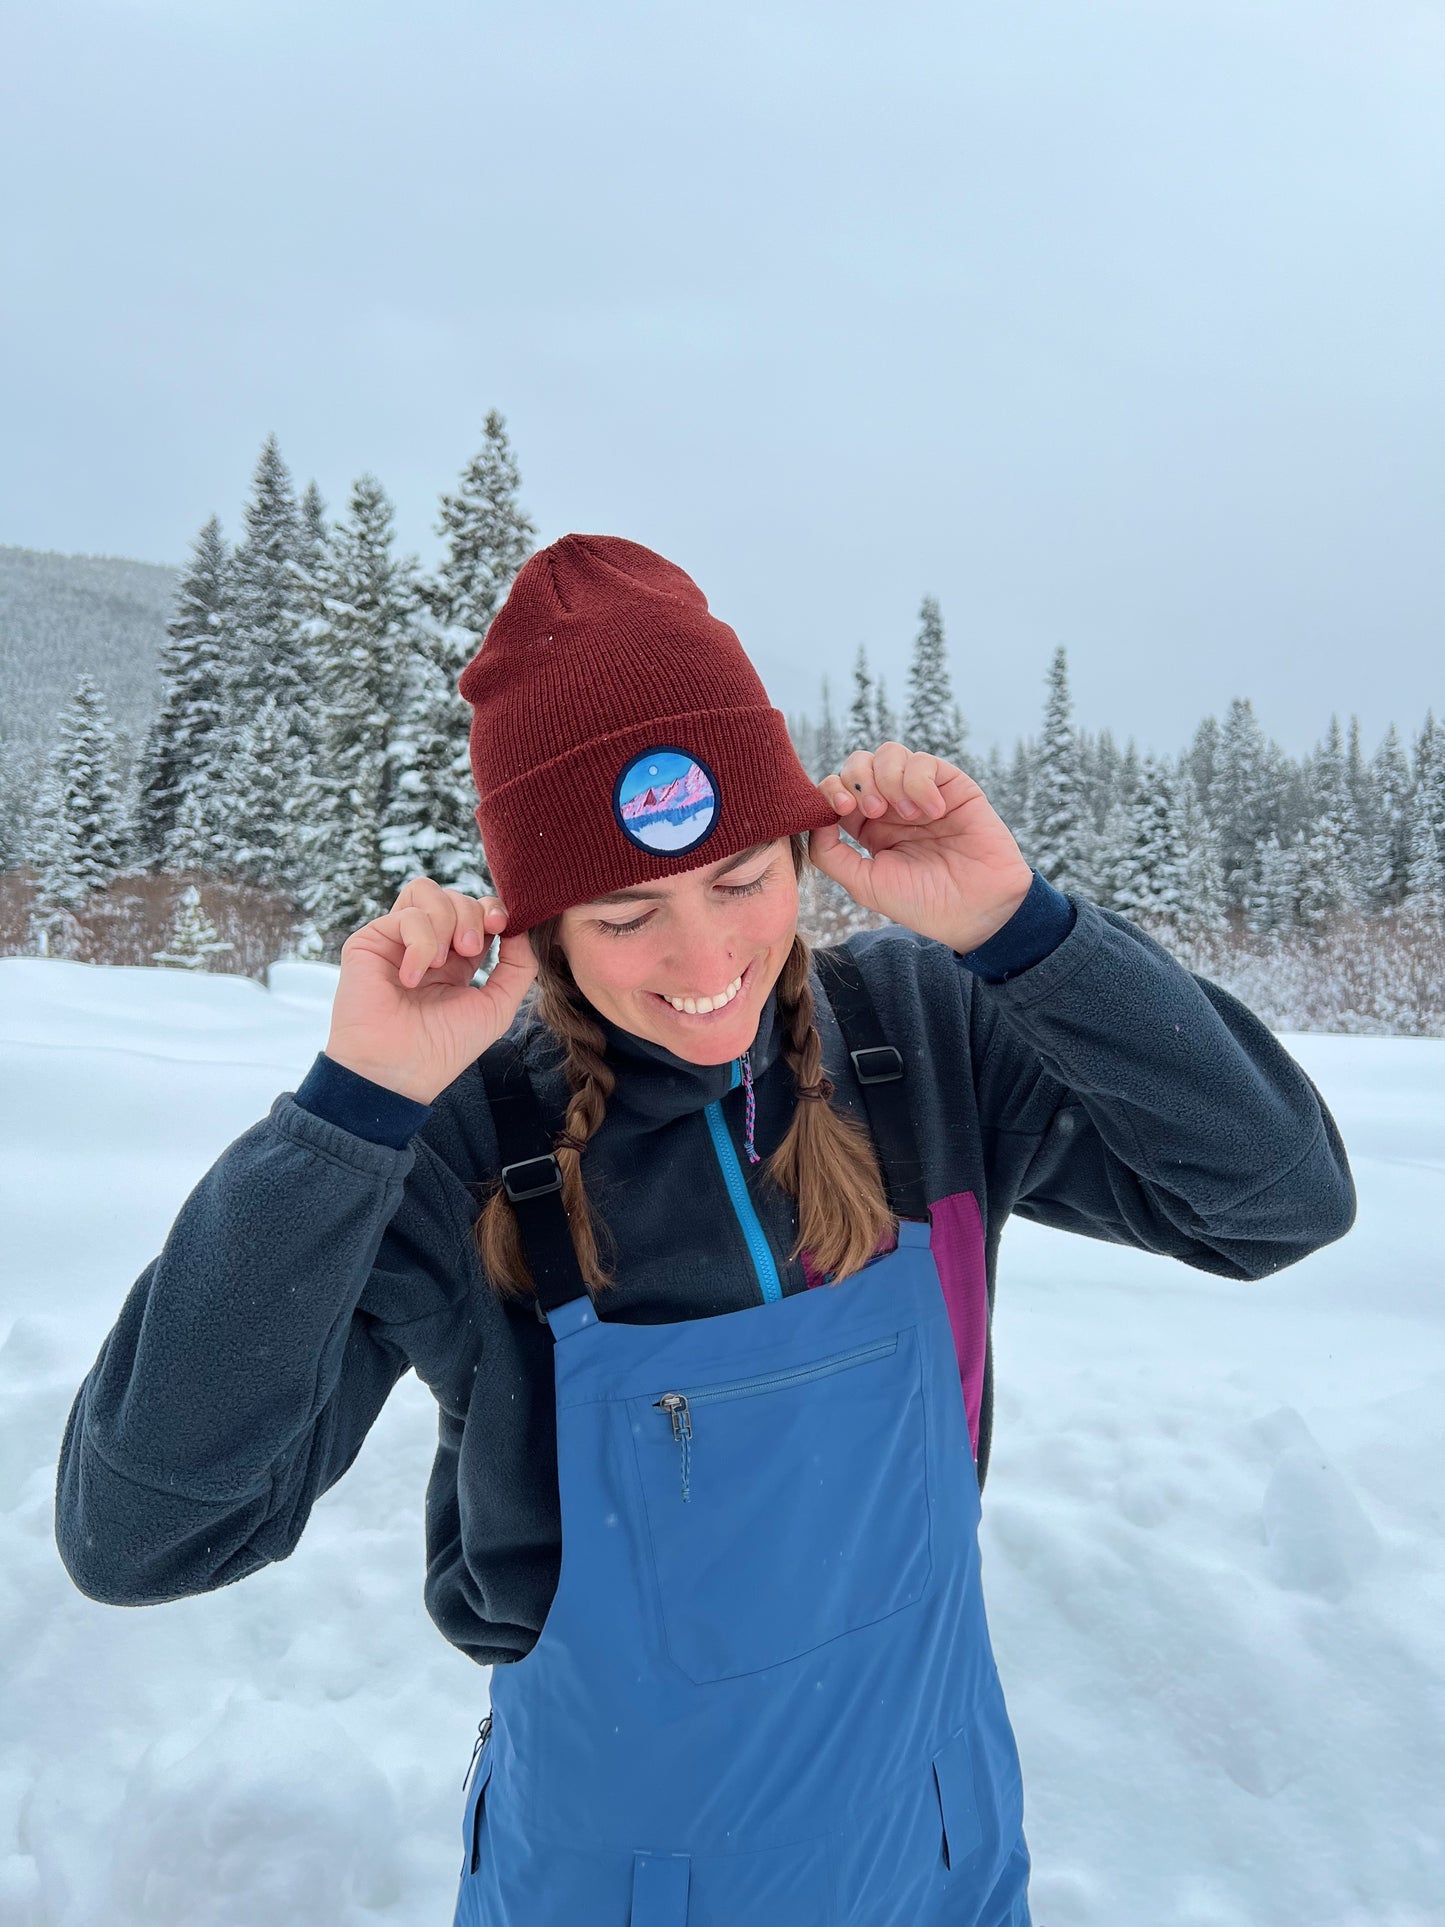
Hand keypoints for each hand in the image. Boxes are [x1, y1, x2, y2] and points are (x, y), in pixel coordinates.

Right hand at [323, 878, 538, 1104]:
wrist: (400, 1071)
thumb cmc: (445, 1046)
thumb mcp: (498, 1006)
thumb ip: (518, 965)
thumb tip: (521, 928)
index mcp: (457, 959)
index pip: (477, 912)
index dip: (492, 909)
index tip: (502, 926)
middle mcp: (427, 945)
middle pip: (456, 896)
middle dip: (471, 915)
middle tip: (470, 950)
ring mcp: (397, 940)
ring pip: (427, 891)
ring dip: (446, 920)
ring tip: (442, 962)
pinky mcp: (370, 941)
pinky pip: (406, 915)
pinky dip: (419, 943)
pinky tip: (413, 979)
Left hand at [807, 742, 1034, 953]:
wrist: (977, 908)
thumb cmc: (922, 902)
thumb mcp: (864, 884)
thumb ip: (830, 854)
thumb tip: (815, 820)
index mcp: (868, 828)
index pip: (837, 790)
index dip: (831, 791)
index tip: (841, 810)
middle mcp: (892, 806)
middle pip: (858, 763)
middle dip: (858, 780)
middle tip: (873, 812)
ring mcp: (921, 792)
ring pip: (889, 754)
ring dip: (889, 780)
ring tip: (907, 815)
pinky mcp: (951, 785)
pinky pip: (924, 762)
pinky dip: (921, 783)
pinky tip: (933, 812)